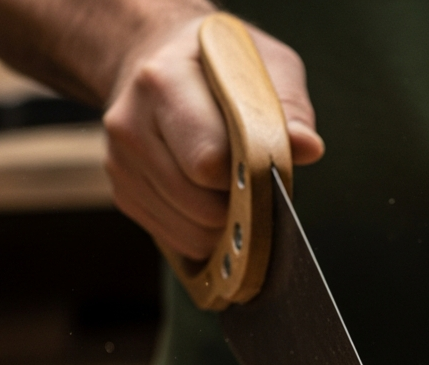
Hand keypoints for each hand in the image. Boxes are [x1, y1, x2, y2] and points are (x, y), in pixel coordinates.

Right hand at [103, 15, 323, 259]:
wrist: (157, 60)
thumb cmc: (222, 67)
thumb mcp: (264, 66)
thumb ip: (290, 106)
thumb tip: (308, 147)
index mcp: (163, 82)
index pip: (209, 161)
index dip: (248, 176)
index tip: (267, 170)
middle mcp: (131, 124)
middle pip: (201, 205)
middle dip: (241, 206)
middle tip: (254, 183)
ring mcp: (120, 163)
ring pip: (192, 232)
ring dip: (226, 226)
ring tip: (233, 190)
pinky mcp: (123, 192)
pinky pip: (178, 240)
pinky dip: (205, 233)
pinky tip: (210, 200)